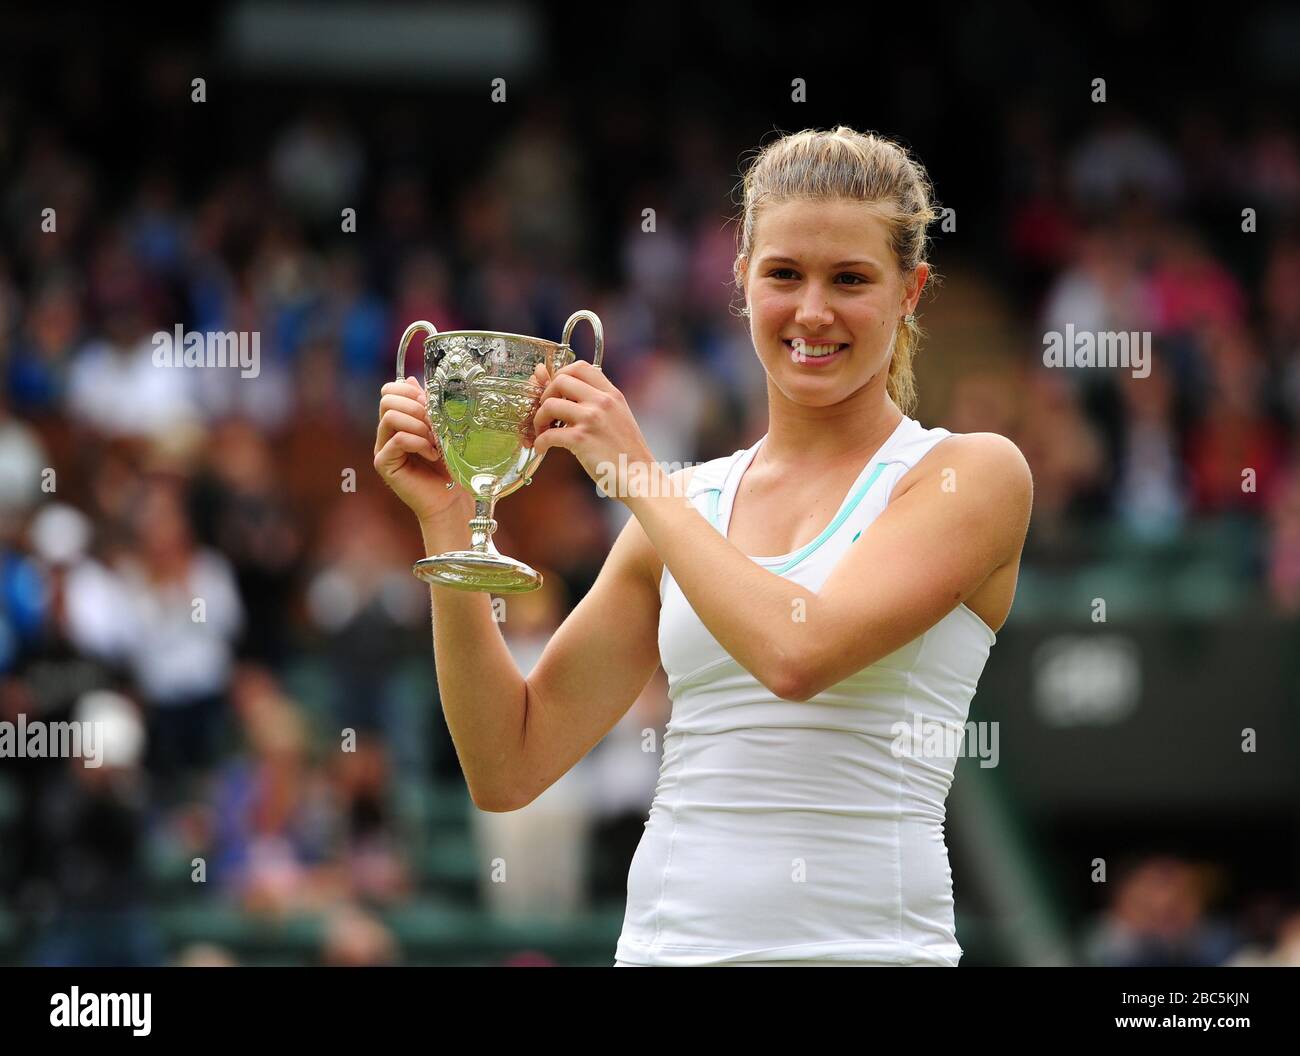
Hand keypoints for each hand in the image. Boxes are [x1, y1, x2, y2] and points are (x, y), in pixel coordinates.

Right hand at [373, 376, 472, 523]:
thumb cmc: (450, 465)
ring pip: (390, 416)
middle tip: (434, 425)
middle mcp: (386, 432)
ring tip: (434, 442)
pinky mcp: (384, 463)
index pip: (389, 390)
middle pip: (387, 399)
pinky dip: (418, 443)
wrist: (451, 498)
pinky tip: (432, 455)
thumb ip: (428, 406)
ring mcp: (383, 447)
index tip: (431, 404)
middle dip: (415, 406)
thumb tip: (412, 379)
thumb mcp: (443, 428)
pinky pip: (397, 439)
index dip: (409, 390)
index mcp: (399, 420)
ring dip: (418, 425)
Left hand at [528, 359, 656, 501]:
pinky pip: (548, 434)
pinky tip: (542, 449)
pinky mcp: (581, 439)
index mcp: (612, 394)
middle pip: (561, 380)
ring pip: (549, 404)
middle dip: (546, 395)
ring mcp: (592, 419)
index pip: (580, 366)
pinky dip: (539, 442)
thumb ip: (593, 401)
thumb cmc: (625, 452)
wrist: (640, 477)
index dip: (560, 375)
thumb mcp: (616, 418)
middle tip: (546, 413)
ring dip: (539, 419)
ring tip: (542, 432)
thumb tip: (572, 390)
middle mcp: (603, 401)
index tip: (556, 392)